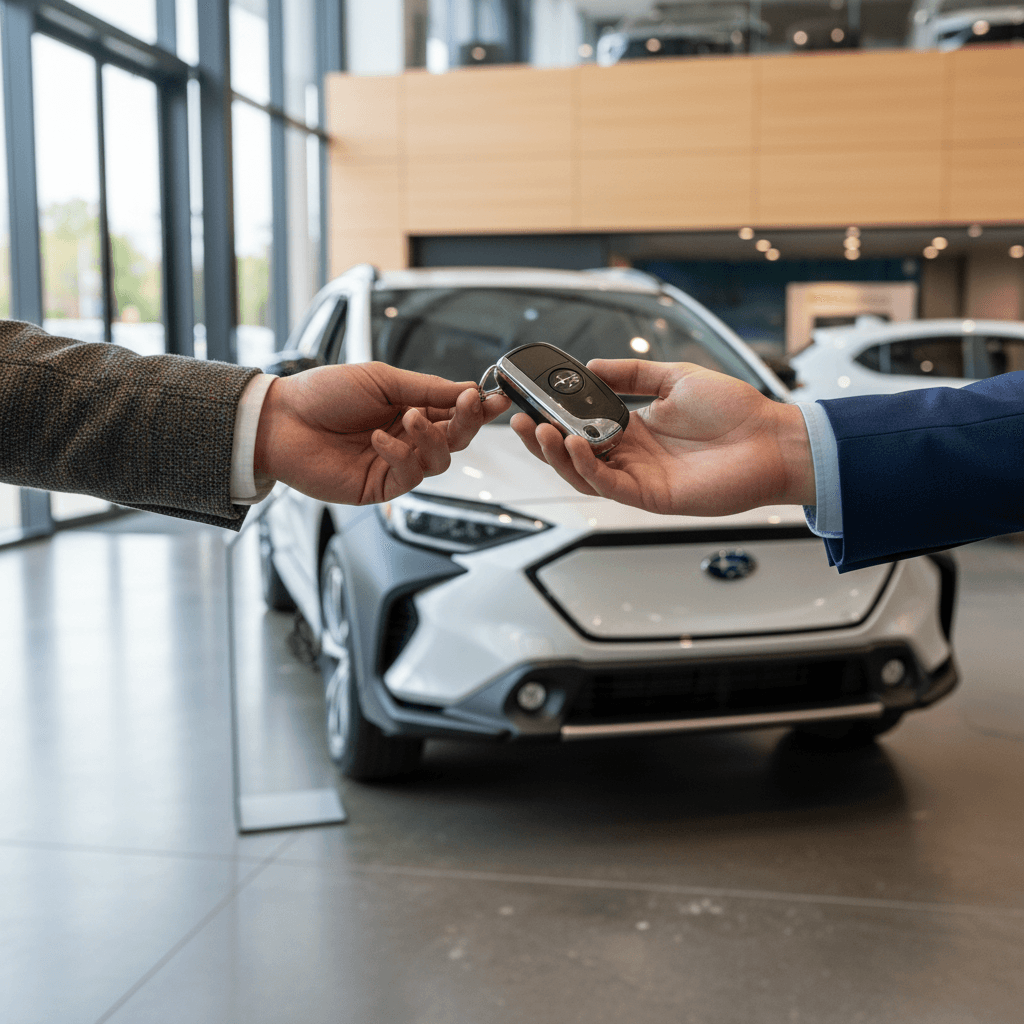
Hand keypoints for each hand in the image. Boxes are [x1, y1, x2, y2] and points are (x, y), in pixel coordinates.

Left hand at [254, 362, 509, 503]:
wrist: (281, 421)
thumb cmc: (321, 394)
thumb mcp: (381, 378)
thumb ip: (426, 387)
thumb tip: (467, 388)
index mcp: (410, 406)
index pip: (454, 410)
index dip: (477, 407)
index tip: (496, 398)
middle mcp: (407, 436)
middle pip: (455, 438)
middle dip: (467, 422)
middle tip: (469, 406)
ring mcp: (395, 462)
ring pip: (440, 460)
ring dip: (432, 438)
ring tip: (410, 417)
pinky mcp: (381, 485)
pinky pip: (409, 475)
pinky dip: (400, 454)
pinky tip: (380, 439)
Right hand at [511, 359, 814, 516]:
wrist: (774, 439)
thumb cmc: (736, 411)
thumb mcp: (675, 378)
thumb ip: (631, 375)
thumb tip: (592, 367)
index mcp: (636, 431)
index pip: (582, 428)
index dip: (554, 419)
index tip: (530, 401)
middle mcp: (633, 457)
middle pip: (573, 455)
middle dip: (541, 441)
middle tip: (517, 421)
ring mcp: (641, 479)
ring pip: (584, 474)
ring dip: (556, 455)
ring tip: (537, 431)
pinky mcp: (653, 496)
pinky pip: (610, 486)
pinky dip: (588, 467)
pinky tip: (576, 443)